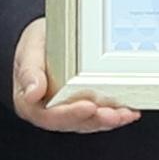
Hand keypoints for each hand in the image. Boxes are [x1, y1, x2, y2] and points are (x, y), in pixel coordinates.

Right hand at [10, 19, 138, 134]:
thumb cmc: (38, 43)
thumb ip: (29, 71)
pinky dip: (115, 114)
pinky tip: (129, 111)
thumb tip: (32, 93)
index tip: (88, 106)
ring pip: (88, 122)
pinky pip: (99, 115)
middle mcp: (48, 111)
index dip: (69, 114)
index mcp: (30, 102)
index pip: (48, 116)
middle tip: (112, 114)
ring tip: (124, 114)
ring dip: (108, 120)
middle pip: (72, 123)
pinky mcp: (83, 107)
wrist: (49, 36)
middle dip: (95, 120)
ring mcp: (67, 110)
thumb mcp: (30, 49)